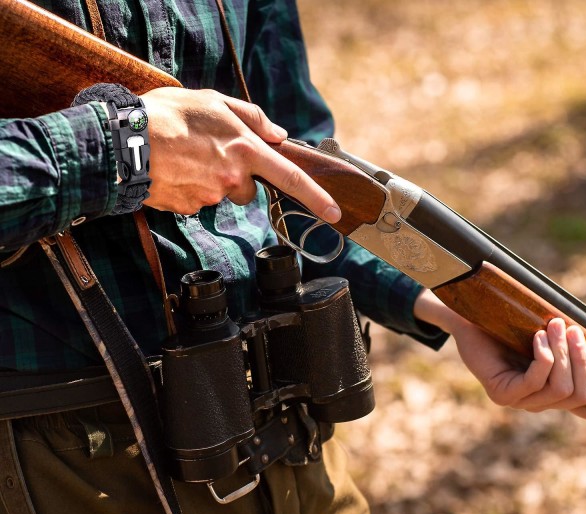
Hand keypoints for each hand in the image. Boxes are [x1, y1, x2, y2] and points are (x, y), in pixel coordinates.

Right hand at [140, 87, 340, 220]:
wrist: (125, 141)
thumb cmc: (168, 114)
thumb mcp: (214, 101)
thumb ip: (253, 118)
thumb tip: (279, 136)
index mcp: (246, 150)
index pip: (291, 178)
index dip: (316, 198)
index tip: (334, 213)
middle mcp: (233, 178)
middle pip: (249, 190)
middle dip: (237, 177)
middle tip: (209, 154)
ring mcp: (211, 196)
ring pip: (222, 195)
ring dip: (211, 181)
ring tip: (185, 157)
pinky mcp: (190, 209)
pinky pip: (198, 202)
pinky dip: (191, 190)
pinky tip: (175, 171)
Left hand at [413, 290, 585, 420]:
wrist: (471, 321)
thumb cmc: (511, 326)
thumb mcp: (550, 338)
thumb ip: (573, 349)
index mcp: (555, 393)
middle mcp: (540, 402)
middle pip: (580, 395)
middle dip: (582, 359)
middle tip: (571, 329)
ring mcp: (520, 401)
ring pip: (561, 388)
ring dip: (563, 353)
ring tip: (554, 325)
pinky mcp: (502, 394)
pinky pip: (535, 381)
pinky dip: (543, 356)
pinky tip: (537, 337)